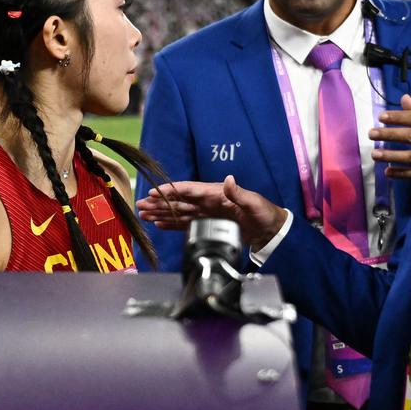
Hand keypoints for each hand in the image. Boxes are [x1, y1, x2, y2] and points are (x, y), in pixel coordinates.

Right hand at [137, 175, 288, 251]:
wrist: (270, 229)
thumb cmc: (264, 213)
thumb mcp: (254, 202)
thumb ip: (239, 193)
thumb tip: (229, 180)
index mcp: (216, 193)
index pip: (189, 190)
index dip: (171, 191)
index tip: (155, 192)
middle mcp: (208, 201)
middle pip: (179, 200)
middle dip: (159, 202)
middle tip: (140, 205)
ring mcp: (207, 213)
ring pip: (179, 212)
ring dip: (161, 212)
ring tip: (144, 214)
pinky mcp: (208, 224)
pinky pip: (186, 223)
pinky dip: (172, 223)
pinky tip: (159, 224)